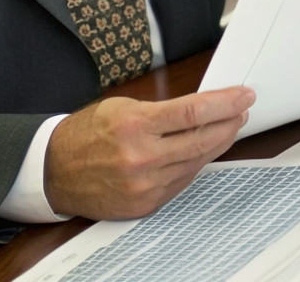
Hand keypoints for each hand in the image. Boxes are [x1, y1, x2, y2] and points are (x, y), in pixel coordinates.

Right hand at [43, 86, 255, 219]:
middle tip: (242, 110)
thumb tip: (201, 108)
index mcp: (134, 125)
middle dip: (229, 122)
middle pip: (202, 139)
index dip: (225, 103)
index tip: (244, 95)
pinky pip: (181, 181)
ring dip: (218, 143)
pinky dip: (196, 164)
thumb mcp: (121, 107)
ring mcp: (145, 185)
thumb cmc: (87, 133)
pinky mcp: (145, 204)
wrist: (55, 171)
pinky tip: (204, 150)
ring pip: (196, 162)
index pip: (193, 112)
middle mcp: (141, 157)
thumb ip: (161, 110)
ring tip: (229, 127)